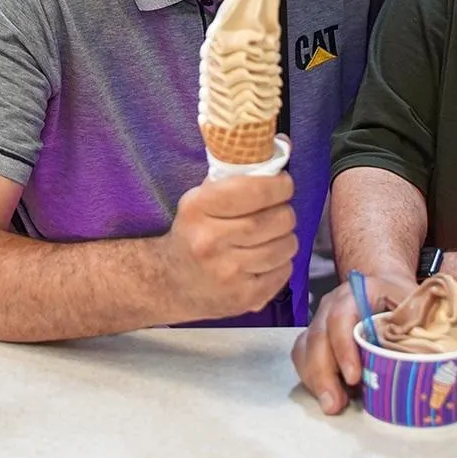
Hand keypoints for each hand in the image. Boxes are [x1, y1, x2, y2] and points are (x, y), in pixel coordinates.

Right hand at [161, 172, 299, 321]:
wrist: (169, 284)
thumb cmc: (192, 234)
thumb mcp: (198, 202)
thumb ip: (233, 181)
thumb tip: (278, 159)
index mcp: (197, 210)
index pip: (253, 191)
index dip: (278, 186)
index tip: (284, 184)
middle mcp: (210, 242)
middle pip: (275, 220)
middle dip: (286, 212)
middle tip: (281, 211)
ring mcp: (228, 274)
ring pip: (285, 247)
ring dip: (287, 238)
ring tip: (275, 236)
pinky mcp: (244, 298)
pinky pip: (284, 272)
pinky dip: (283, 262)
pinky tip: (268, 259)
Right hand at [291, 272, 415, 414]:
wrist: (381, 285)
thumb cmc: (400, 297)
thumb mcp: (414, 302)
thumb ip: (419, 323)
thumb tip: (427, 354)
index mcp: (356, 293)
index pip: (340, 317)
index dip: (343, 348)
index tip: (353, 378)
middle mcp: (331, 305)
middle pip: (317, 337)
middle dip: (323, 374)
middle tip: (335, 404)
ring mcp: (320, 320)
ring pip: (305, 349)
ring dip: (315, 380)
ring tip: (332, 406)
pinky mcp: (315, 337)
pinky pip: (302, 357)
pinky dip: (311, 379)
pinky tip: (326, 395)